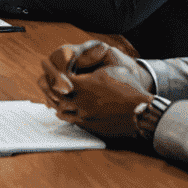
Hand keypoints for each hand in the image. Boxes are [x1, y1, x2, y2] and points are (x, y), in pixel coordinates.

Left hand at [37, 41, 152, 137]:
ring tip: (56, 97)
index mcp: (85, 86)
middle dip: (50, 89)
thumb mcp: (110, 69)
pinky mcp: (92, 127)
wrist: (143, 112)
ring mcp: (86, 117)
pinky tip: (68, 109)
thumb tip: (78, 59)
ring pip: (62, 111)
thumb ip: (91, 67)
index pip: (58, 78)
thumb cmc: (129, 88)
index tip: (45, 65)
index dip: (51, 72)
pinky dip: (68, 115)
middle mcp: (82, 102)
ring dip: (58, 103)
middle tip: (46, 82)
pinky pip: (73, 122)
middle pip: (56, 96)